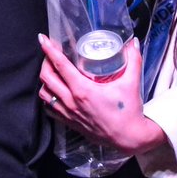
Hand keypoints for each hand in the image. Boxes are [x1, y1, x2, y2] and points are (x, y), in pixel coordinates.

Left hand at [37, 34, 165, 156]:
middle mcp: (72, 102)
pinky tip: (54, 91)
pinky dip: (48, 97)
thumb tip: (134, 42)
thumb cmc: (129, 111)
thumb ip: (133, 60)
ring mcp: (69, 114)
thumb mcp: (131, 83)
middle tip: (50, 52)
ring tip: (51, 70)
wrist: (129, 138)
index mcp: (83, 90)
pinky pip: (50, 109)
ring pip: (45, 94)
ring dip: (45, 80)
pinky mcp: (70, 123)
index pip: (60, 65)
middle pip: (47, 78)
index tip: (43, 39)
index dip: (49, 50)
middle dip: (45, 61)